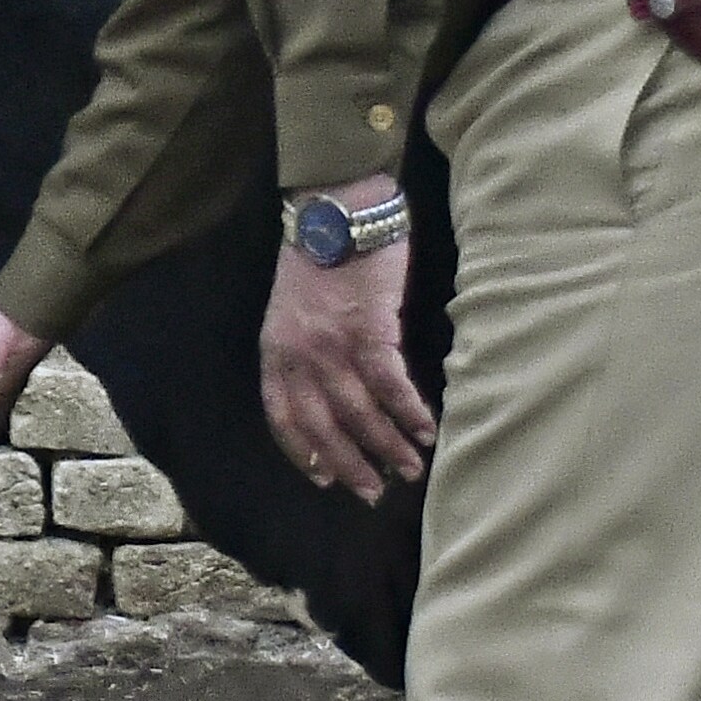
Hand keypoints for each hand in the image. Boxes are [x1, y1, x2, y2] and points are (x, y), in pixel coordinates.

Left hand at [262, 179, 439, 496]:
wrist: (338, 209)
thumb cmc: (319, 259)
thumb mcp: (292, 311)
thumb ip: (301, 351)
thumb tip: (328, 394)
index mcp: (275, 351)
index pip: (283, 416)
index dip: (304, 452)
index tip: (325, 478)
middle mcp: (298, 354)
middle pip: (323, 425)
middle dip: (351, 463)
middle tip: (374, 492)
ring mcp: (333, 343)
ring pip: (360, 411)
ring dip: (388, 446)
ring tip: (410, 470)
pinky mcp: (370, 328)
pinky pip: (390, 384)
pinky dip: (409, 411)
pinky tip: (426, 429)